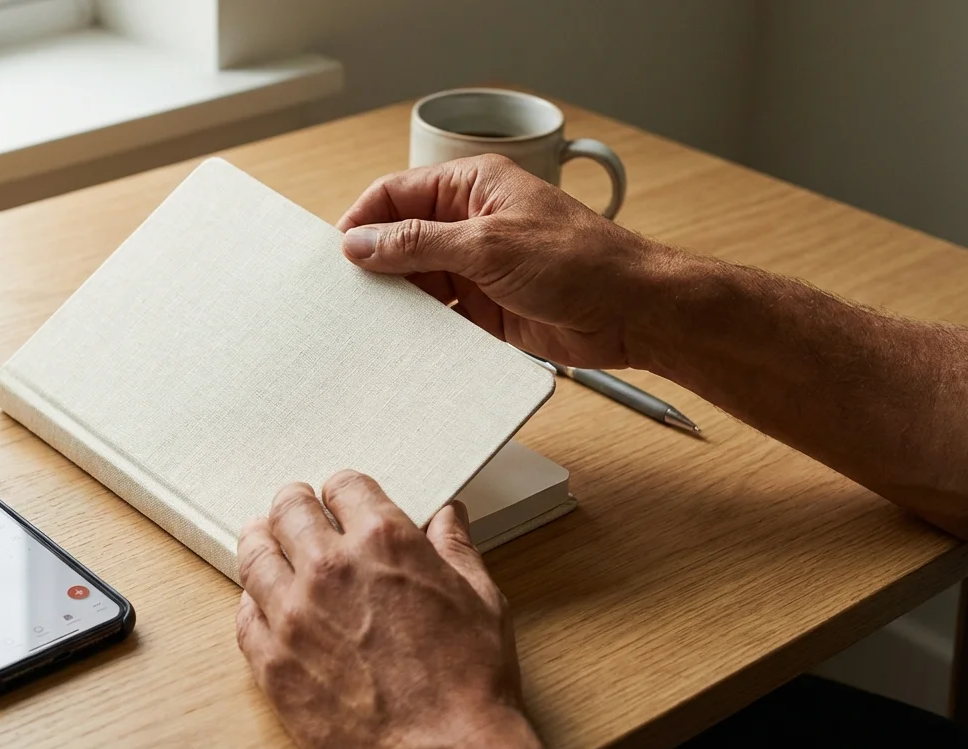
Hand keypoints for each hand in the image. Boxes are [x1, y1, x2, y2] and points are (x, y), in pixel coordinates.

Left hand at [236, 470, 547, 748]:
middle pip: (289, 510)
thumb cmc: (468, 688)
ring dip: (262, 541)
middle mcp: (331, 569)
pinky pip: (245, 615)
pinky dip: (253, 602)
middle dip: (296, 505)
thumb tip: (449, 518)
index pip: (345, 487)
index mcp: (384, 543)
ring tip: (265, 540)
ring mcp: (294, 615)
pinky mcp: (272, 662)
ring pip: (255, 554)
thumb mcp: (481, 601)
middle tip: (295, 509)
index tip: (341, 497)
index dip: (344, 491)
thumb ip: (456, 549)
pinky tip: (263, 602)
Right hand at [338, 154, 676, 369]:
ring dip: (397, 301)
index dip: (363, 221)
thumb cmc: (580, 261)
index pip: (397, 194)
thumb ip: (419, 244)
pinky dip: (421, 328)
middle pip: (401, 239)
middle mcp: (470, 222)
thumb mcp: (489, 245)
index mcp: (472, 186)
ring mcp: (476, 267)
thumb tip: (361, 243)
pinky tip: (404, 342)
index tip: (336, 254)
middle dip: (375, 265)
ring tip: (370, 322)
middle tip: (345, 295)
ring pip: (416, 281)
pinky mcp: (484, 308)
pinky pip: (438, 316)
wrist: (632, 311)